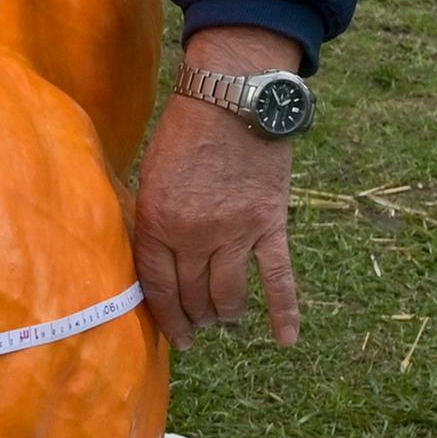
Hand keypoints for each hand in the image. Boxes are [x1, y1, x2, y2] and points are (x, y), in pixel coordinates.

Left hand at [129, 28, 303, 346]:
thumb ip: (153, 221)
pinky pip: (278, 277)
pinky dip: (284, 310)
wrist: (232, 98)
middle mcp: (195, 234)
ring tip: (225, 319)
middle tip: (199, 327)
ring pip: (230, 294)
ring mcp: (235, 232)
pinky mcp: (270, 224)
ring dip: (226, 314)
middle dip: (196, 317)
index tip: (174, 336)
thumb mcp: (150, 176)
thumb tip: (156, 262)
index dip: (167, 318)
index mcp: (159, 222)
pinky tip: (286, 339)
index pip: (159, 287)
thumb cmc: (183, 132)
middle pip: (195, 295)